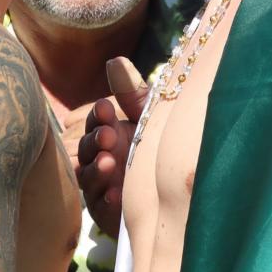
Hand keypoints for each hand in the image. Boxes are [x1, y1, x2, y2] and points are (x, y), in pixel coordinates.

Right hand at [76, 57, 148, 237]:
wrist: (185, 189)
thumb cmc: (165, 146)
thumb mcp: (152, 117)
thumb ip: (133, 93)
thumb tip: (114, 60)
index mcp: (111, 131)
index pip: (95, 120)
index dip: (98, 114)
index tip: (107, 107)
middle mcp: (102, 156)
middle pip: (86, 148)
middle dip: (95, 140)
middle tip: (109, 135)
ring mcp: (103, 185)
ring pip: (88, 177)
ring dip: (97, 170)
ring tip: (110, 163)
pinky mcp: (108, 211)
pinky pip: (100, 206)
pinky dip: (107, 200)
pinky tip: (118, 195)